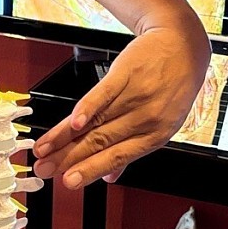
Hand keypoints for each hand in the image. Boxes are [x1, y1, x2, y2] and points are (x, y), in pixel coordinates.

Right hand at [32, 25, 209, 187]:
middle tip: (44, 168)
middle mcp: (145, 118)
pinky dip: (86, 109)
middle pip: (99, 141)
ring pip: (95, 122)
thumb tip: (110, 177)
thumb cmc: (175, 85)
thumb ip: (133, 149)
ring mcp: (135, 96)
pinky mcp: (125, 73)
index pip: (115, 157)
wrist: (183, 46)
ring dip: (65, 137)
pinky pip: (103, 94)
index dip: (89, 170)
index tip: (68, 182)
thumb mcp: (164, 123)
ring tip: (44, 148)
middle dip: (68, 158)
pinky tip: (72, 122)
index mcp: (154, 136)